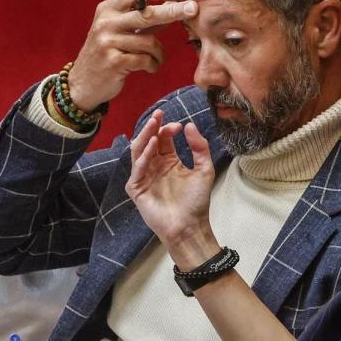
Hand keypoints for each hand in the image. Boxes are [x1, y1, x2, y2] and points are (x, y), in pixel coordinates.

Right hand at [69, 0, 198, 110]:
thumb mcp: (119, 31)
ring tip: (157, 59)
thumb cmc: (106, 54)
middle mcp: (106, 22)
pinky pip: (145, 60)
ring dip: (159, 52)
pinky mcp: (113, 62)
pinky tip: (151, 67)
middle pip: (147, 13)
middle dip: (173, 11)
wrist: (83, 83)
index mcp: (107, 9)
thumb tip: (173, 7)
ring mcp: (108, 42)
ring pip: (149, 42)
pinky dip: (153, 65)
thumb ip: (142, 20)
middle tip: (193, 9)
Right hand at [125, 110, 219, 269]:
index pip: (163, 139)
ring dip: (145, 136)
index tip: (179, 125)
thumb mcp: (204, 170)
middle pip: (149, 141)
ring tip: (153, 124)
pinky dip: (144, 157)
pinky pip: (137, 169)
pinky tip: (152, 146)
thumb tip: (190, 125)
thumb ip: (199, 148)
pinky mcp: (137, 189)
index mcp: (169, 162)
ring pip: (139, 151)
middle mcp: (155, 167)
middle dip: (153, 127)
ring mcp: (144, 177)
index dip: (168, 129)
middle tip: (159, 114)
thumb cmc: (196, 202)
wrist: (189, 226)